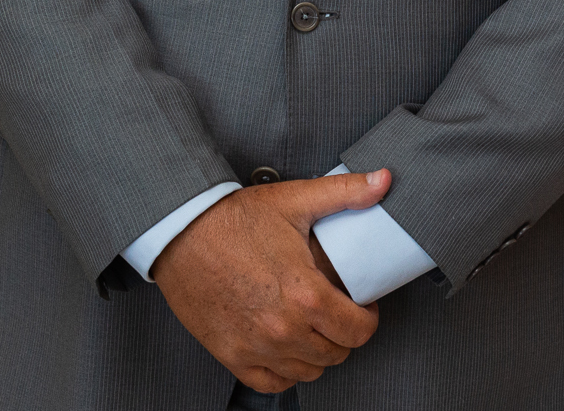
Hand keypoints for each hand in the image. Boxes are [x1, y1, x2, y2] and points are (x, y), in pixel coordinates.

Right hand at [152, 169, 391, 391]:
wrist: (179, 233)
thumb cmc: (234, 218)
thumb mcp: (294, 199)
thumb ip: (345, 192)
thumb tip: (384, 180)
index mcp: (306, 295)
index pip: (359, 330)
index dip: (369, 318)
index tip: (363, 305)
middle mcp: (283, 329)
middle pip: (337, 353)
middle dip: (346, 333)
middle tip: (339, 312)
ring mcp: (255, 347)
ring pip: (308, 371)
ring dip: (318, 353)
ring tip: (315, 327)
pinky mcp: (231, 355)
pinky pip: (272, 383)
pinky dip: (286, 371)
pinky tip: (287, 348)